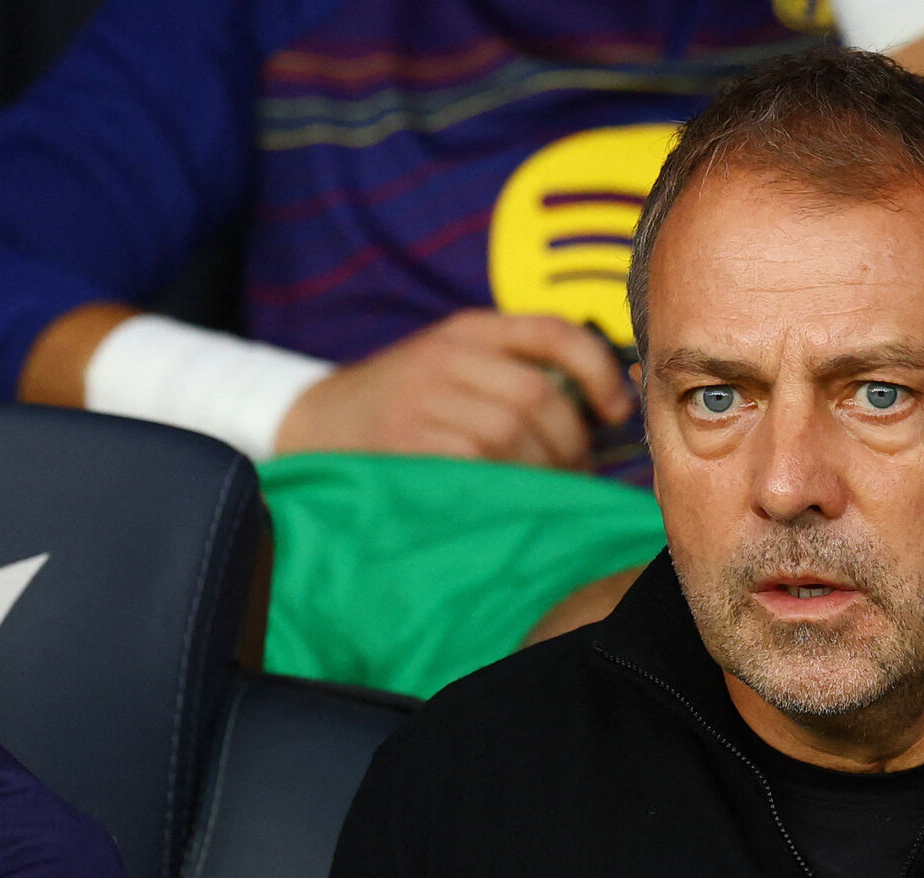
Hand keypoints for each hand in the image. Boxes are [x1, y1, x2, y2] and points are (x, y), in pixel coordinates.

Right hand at [273, 309, 633, 467]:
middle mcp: (448, 354)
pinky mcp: (405, 439)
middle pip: (541, 397)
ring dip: (540, 472)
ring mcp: (423, 395)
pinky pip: (477, 463)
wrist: (306, 425)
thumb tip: (598, 423)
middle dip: (571, 445)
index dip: (599, 370)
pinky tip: (504, 502)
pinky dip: (503, 486)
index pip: (554, 332)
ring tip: (540, 493)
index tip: (616, 411)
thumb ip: (512, 379)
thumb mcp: (452, 372)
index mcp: (469, 330)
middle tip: (572, 476)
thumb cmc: (399, 411)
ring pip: (513, 433)